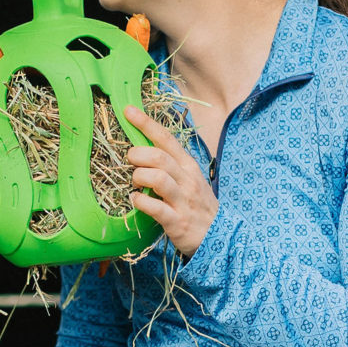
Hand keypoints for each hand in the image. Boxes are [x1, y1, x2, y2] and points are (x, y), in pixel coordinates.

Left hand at [124, 107, 219, 257]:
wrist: (220, 235)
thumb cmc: (197, 204)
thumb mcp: (189, 178)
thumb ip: (169, 164)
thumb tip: (142, 148)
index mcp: (188, 165)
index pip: (166, 138)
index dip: (146, 123)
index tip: (128, 111)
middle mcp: (187, 180)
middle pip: (159, 157)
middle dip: (138, 154)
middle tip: (130, 161)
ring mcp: (182, 200)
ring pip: (157, 178)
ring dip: (139, 177)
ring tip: (135, 183)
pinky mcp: (177, 221)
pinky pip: (155, 208)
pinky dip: (140, 202)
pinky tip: (136, 200)